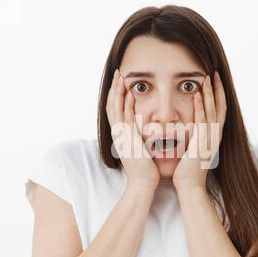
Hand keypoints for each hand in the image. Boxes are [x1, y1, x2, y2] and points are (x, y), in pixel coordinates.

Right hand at [106, 69, 159, 190]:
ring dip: (118, 92)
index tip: (121, 81)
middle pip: (111, 105)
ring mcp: (122, 137)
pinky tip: (129, 95)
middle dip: (114, 88)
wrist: (143, 184)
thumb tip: (145, 128)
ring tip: (121, 77)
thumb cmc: (145, 169)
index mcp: (121, 134)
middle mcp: (118, 134)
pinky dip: (126, 107)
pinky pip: (125, 120)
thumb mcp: (140, 148)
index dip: (116, 94)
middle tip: (118, 73)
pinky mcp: (128, 141)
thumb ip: (140, 136)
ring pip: (115, 110)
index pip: (115, 109)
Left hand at [172, 71, 226, 190]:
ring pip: (212, 111)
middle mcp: (215, 135)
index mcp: (213, 136)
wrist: (190, 186)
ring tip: (206, 78)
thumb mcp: (193, 150)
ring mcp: (210, 139)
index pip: (219, 111)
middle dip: (217, 89)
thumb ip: (193, 137)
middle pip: (220, 107)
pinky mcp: (202, 142)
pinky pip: (202, 120)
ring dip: (209, 93)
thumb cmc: (187, 171)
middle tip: (214, 73)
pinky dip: (200, 107)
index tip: (214, 81)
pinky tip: (197, 95)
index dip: (218, 95)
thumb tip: (188, 129)